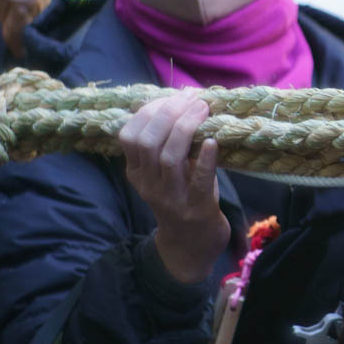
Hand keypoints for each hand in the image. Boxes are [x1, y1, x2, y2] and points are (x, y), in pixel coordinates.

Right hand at [120, 91, 228, 284]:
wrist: (191, 248)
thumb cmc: (182, 200)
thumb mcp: (166, 174)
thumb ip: (167, 145)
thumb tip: (184, 102)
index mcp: (137, 173)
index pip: (129, 136)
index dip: (149, 111)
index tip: (173, 96)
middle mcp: (149, 184)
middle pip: (148, 142)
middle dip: (168, 113)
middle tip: (191, 98)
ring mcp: (171, 197)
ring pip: (168, 157)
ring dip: (186, 127)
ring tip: (203, 109)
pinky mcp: (196, 208)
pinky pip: (199, 179)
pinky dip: (206, 158)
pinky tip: (213, 141)